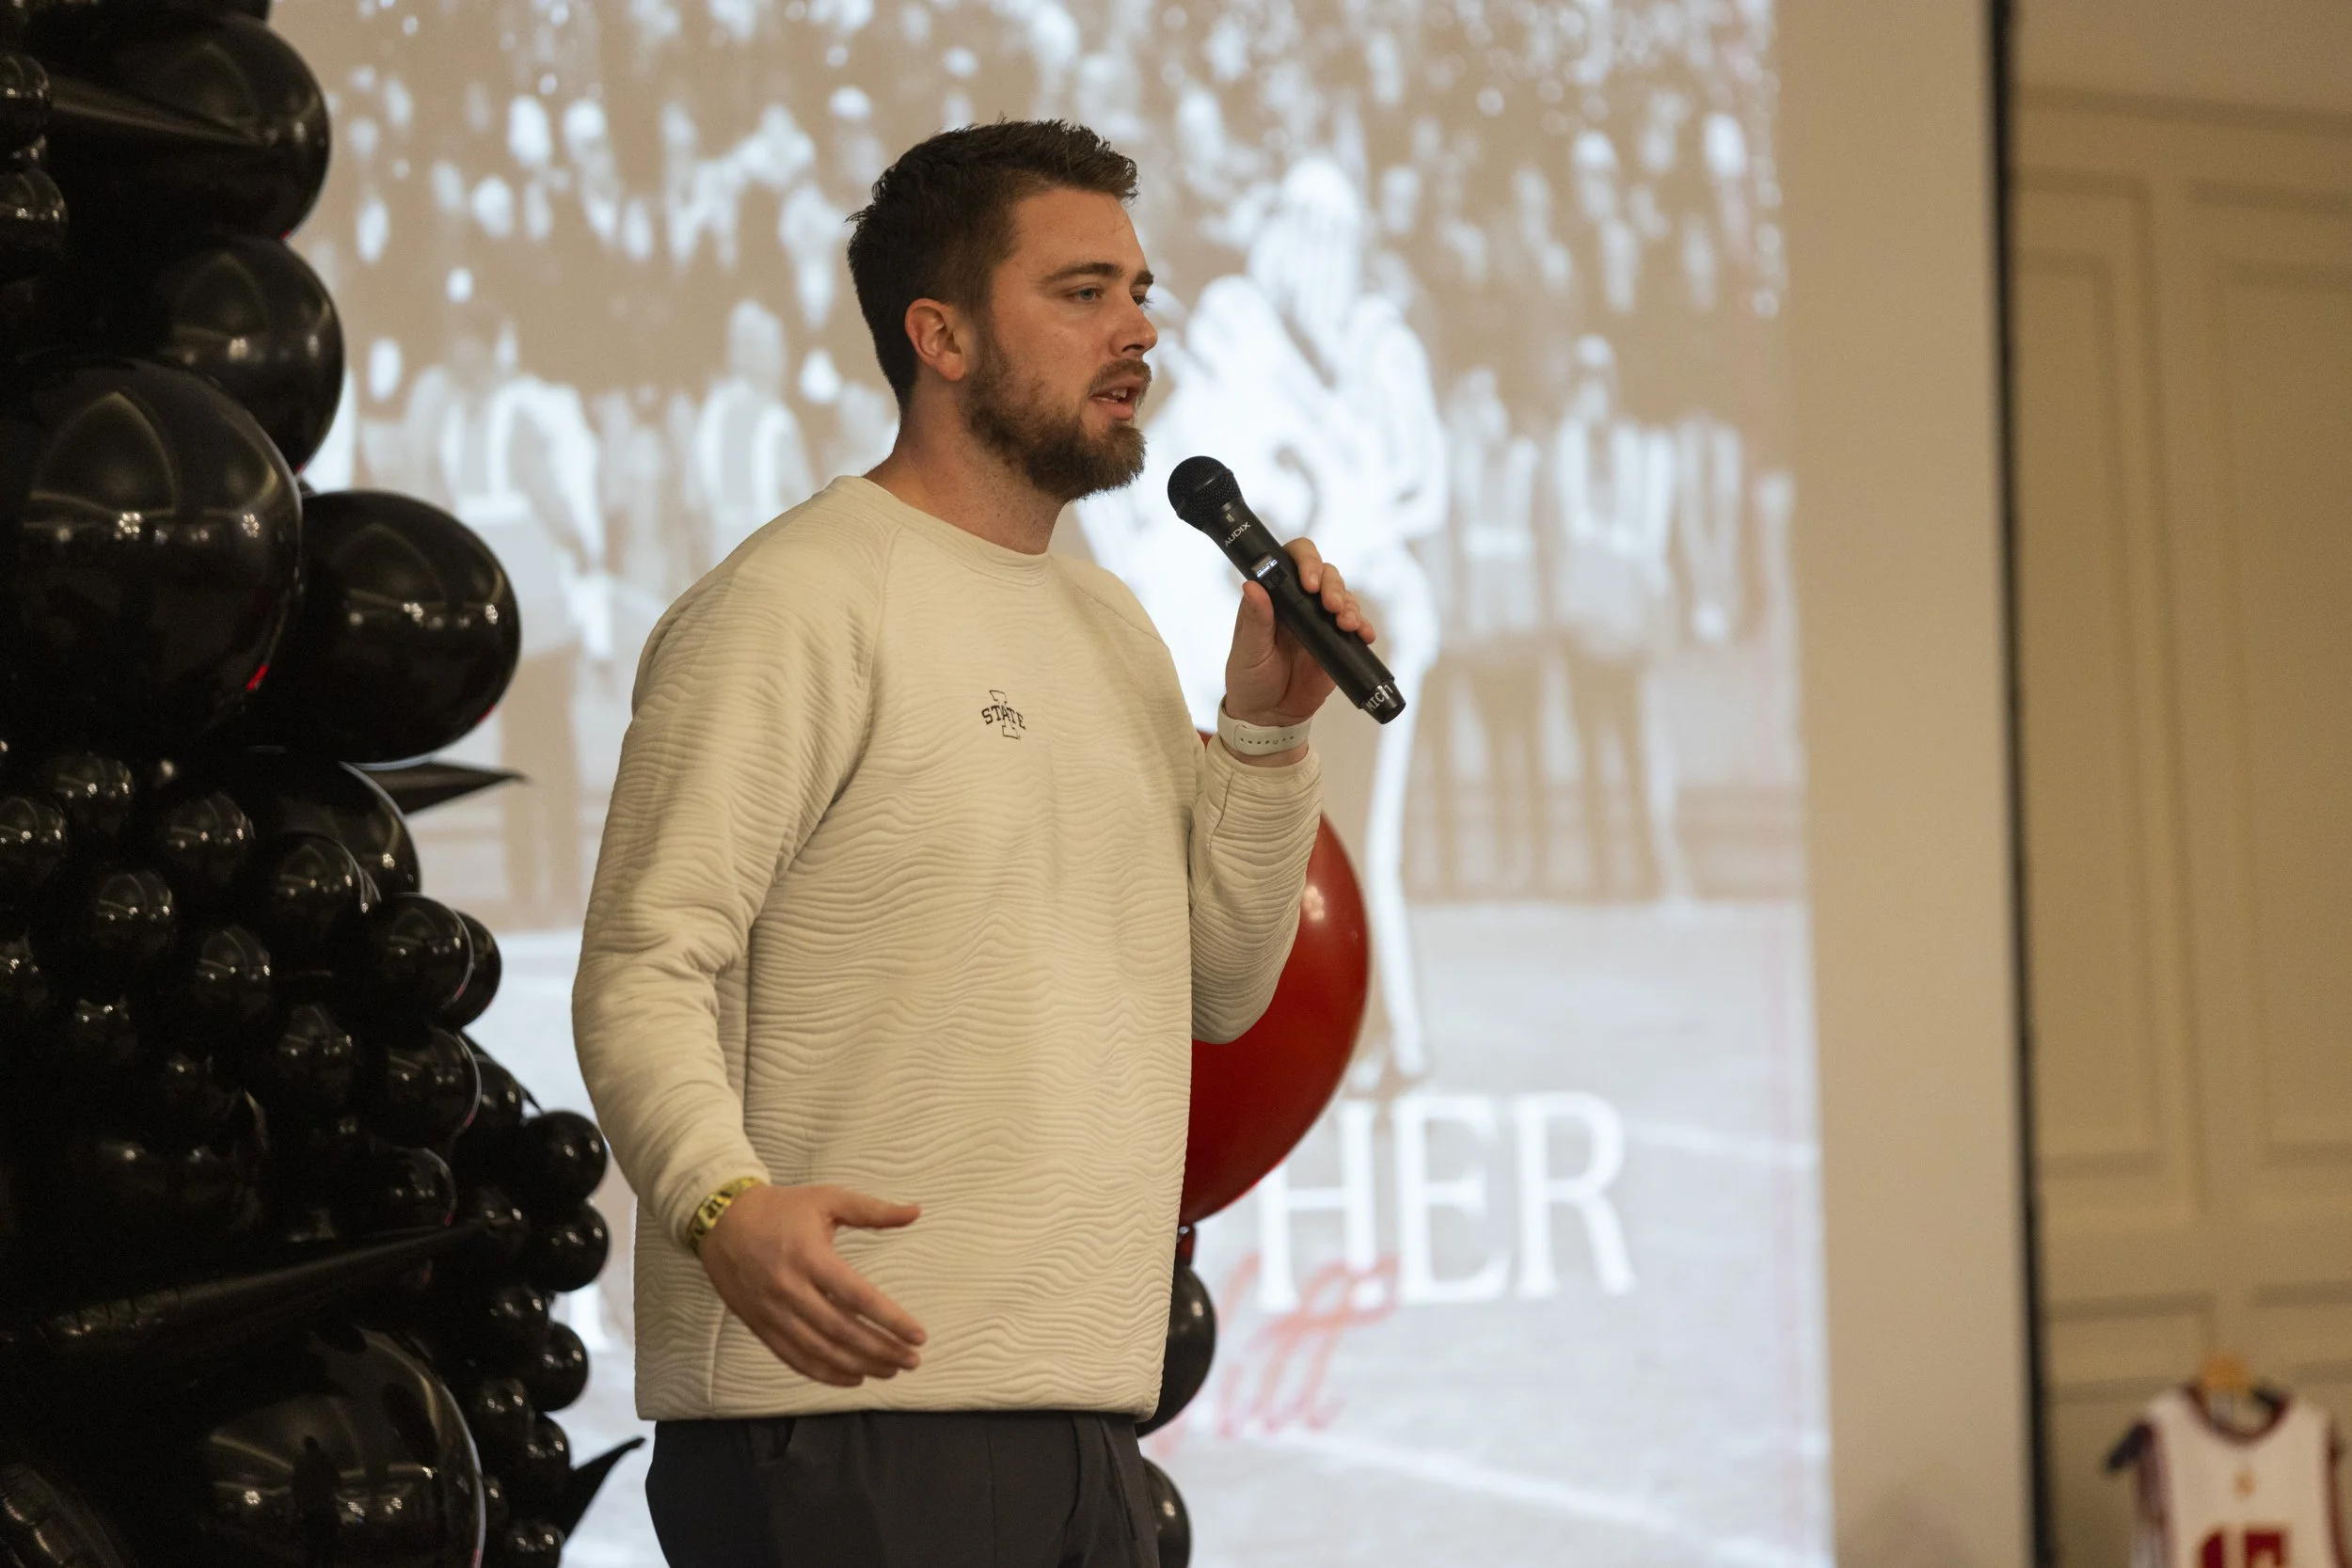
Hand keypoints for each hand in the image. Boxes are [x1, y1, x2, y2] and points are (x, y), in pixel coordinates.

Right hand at [698, 1183, 926, 1387]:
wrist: (720, 1220)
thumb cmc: (780, 1208)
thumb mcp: (827, 1199)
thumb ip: (873, 1210)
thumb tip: (916, 1211)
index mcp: (810, 1256)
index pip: (858, 1297)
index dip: (891, 1320)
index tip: (918, 1334)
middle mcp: (790, 1289)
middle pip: (842, 1331)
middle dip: (882, 1350)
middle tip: (912, 1359)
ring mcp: (772, 1311)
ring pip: (820, 1351)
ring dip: (859, 1366)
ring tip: (890, 1369)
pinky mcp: (759, 1325)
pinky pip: (794, 1358)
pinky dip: (825, 1374)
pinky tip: (853, 1378)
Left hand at [1223, 537, 1376, 729]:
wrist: (1270, 716)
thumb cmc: (1250, 680)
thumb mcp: (1248, 651)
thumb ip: (1255, 620)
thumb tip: (1252, 585)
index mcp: (1274, 597)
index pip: (1292, 560)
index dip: (1306, 561)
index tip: (1309, 583)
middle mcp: (1299, 603)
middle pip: (1326, 574)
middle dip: (1333, 585)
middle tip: (1331, 606)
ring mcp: (1320, 621)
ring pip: (1343, 597)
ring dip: (1349, 605)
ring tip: (1346, 624)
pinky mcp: (1337, 642)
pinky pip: (1356, 626)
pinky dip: (1363, 627)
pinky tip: (1364, 635)